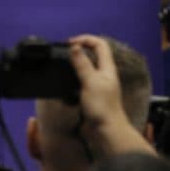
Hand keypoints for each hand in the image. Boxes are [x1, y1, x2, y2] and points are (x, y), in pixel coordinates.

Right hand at [68, 34, 153, 155]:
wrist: (106, 130)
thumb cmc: (102, 107)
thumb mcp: (90, 82)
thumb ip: (82, 64)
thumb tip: (74, 47)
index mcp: (107, 68)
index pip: (100, 45)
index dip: (85, 39)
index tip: (69, 44)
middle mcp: (104, 74)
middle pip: (93, 54)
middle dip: (78, 50)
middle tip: (64, 53)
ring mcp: (98, 84)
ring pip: (86, 67)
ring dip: (74, 64)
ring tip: (62, 66)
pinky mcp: (92, 94)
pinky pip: (81, 80)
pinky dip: (72, 78)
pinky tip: (65, 83)